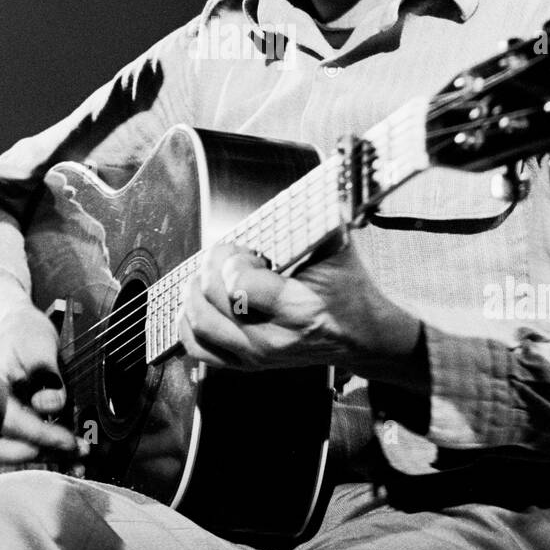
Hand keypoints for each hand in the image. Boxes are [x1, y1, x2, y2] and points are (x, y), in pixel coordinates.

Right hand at [0, 300, 84, 467]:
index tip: (69, 440)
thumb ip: (46, 373)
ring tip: (78, 459)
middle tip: (73, 450)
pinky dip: (42, 457)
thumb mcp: (40, 343)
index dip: (39, 435)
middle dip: (35, 455)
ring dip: (40, 461)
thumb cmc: (25, 334)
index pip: (6, 421)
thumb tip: (46, 406)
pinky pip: (16, 452)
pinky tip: (72, 459)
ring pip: (4, 458)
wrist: (13, 329)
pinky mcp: (1, 430)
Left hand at [178, 239, 422, 377]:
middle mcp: (275, 338)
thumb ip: (311, 217)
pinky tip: (198, 302)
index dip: (235, 260)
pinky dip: (188, 324)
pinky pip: (199, 349)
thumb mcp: (337, 247)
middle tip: (228, 255)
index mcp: (300, 309)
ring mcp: (259, 356)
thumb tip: (295, 184)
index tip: (248, 251)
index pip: (241, 285)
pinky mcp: (248, 365)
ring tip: (210, 274)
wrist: (361, 335)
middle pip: (214, 300)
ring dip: (195, 292)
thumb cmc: (348, 289)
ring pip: (200, 325)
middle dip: (212, 267)